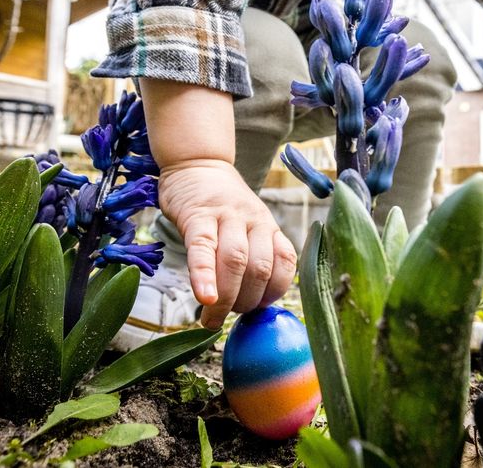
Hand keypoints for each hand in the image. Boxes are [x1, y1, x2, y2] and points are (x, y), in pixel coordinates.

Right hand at [158, 160, 297, 328]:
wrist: (197, 164)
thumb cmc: (221, 206)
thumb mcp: (247, 226)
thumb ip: (252, 257)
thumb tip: (248, 305)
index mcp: (269, 227)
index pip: (285, 264)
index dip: (273, 294)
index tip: (256, 310)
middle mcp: (254, 220)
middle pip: (260, 268)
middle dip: (246, 302)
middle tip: (229, 316)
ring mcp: (226, 216)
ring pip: (236, 261)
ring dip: (227, 298)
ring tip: (212, 318)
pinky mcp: (197, 216)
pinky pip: (203, 249)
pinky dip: (205, 276)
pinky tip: (204, 298)